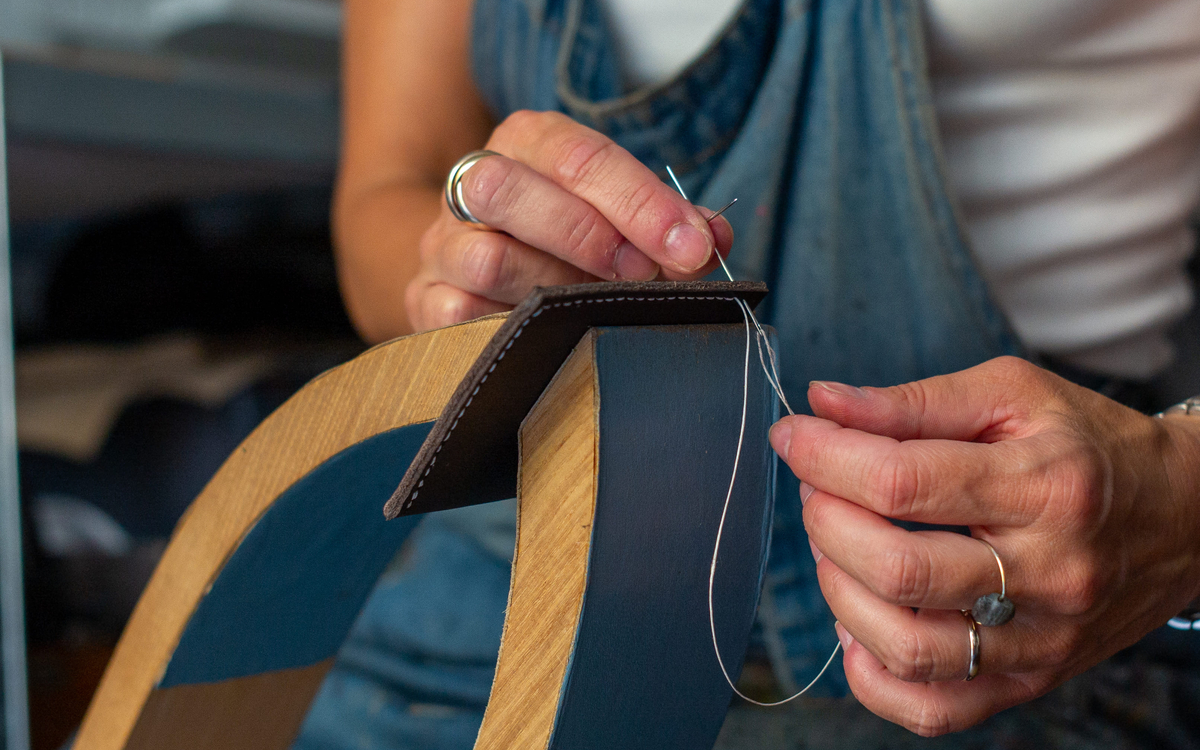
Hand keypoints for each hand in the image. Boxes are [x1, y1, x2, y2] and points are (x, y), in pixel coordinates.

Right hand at [405, 110, 732, 330]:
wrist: (476, 274)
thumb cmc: (568, 242)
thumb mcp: (621, 219)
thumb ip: (667, 225)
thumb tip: (713, 238)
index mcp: (527, 143)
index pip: (578, 156)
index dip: (641, 202)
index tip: (692, 247)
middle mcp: (472, 182)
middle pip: (509, 189)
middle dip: (588, 236)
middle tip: (643, 276)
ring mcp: (442, 244)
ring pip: (485, 257)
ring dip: (552, 288)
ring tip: (594, 310)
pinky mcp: (424, 301)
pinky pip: (460, 317)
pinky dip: (510, 328)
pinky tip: (546, 336)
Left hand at [768, 356, 1199, 735]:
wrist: (1183, 516)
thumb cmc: (1086, 445)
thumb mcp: (1011, 395)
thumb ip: (913, 401)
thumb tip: (821, 403)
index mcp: (1044, 486)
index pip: (901, 482)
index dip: (825, 457)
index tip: (792, 436)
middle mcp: (1049, 572)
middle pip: (897, 569)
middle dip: (825, 521)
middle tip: (818, 488)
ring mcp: (1041, 638)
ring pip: (907, 646)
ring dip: (839, 593)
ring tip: (837, 548)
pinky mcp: (1031, 680)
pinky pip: (932, 709)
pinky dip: (872, 675)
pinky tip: (859, 623)